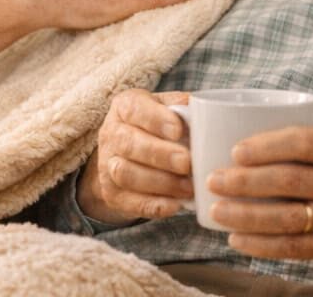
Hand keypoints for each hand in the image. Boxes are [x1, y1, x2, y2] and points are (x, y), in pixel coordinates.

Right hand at [77, 89, 193, 224]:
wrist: (126, 155)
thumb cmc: (155, 126)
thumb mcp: (166, 108)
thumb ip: (182, 107)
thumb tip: (204, 112)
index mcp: (124, 106)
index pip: (135, 108)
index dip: (155, 119)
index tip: (178, 130)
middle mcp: (111, 133)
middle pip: (129, 143)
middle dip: (160, 154)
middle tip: (186, 162)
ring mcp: (108, 165)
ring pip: (126, 174)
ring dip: (161, 183)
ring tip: (188, 187)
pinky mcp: (112, 193)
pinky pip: (130, 202)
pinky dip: (154, 205)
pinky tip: (176, 204)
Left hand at [207, 125, 312, 273]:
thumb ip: (305, 143)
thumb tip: (245, 137)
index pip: (303, 143)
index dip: (267, 146)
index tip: (236, 151)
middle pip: (288, 182)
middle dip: (244, 182)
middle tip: (213, 180)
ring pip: (286, 218)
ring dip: (246, 216)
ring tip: (217, 210)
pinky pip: (292, 248)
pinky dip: (261, 245)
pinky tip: (237, 238)